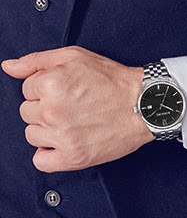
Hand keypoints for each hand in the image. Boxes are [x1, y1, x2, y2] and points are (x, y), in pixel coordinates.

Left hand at [1, 46, 151, 171]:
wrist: (142, 104)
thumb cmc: (110, 79)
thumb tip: (8, 66)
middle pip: (26, 112)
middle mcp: (53, 111)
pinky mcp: (72, 158)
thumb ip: (36, 61)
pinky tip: (62, 140)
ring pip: (31, 135)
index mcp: (51, 84)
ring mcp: (61, 137)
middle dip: (43, 107)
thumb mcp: (74, 56)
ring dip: (45, 129)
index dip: (44, 86)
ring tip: (69, 120)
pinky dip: (47, 153)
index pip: (26, 89)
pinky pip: (40, 161)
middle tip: (68, 103)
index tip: (63, 89)